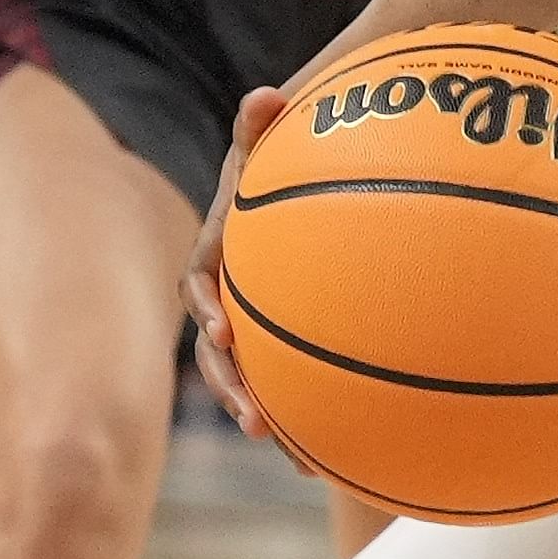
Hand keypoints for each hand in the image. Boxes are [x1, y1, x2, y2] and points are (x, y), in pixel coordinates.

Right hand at [178, 85, 312, 467]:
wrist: (326, 165)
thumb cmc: (299, 148)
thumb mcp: (279, 132)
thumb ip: (265, 121)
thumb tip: (266, 93)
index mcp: (224, 251)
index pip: (202, 286)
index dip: (208, 313)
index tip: (225, 335)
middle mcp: (237, 293)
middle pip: (224, 353)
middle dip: (235, 390)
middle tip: (256, 424)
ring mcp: (268, 318)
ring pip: (265, 378)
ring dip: (278, 419)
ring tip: (304, 465)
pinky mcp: (302, 336)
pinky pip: (308, 379)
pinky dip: (323, 413)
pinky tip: (355, 456)